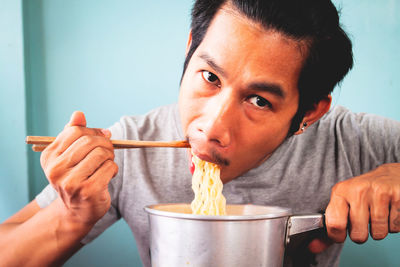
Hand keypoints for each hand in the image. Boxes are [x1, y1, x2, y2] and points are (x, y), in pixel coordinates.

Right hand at [40, 111, 117, 225]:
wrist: (77, 211)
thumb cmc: (75, 178)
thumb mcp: (69, 155)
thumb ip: (73, 133)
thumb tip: (79, 114)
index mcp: (49, 156)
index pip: (75, 131)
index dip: (93, 132)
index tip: (101, 137)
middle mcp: (56, 169)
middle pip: (89, 141)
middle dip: (104, 143)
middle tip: (108, 151)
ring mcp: (71, 181)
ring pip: (101, 153)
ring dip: (110, 157)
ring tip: (106, 164)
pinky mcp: (88, 191)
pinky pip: (109, 167)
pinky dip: (113, 169)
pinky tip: (107, 176)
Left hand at [325, 163, 399, 242]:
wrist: (389, 176)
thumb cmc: (362, 193)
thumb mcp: (342, 203)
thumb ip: (330, 226)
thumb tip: (314, 247)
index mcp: (341, 191)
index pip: (335, 224)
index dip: (337, 236)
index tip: (340, 235)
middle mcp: (358, 190)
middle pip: (358, 234)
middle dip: (361, 234)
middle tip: (362, 221)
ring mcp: (378, 193)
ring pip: (378, 233)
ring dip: (378, 230)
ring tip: (376, 215)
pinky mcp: (397, 197)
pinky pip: (394, 228)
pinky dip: (392, 225)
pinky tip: (388, 211)